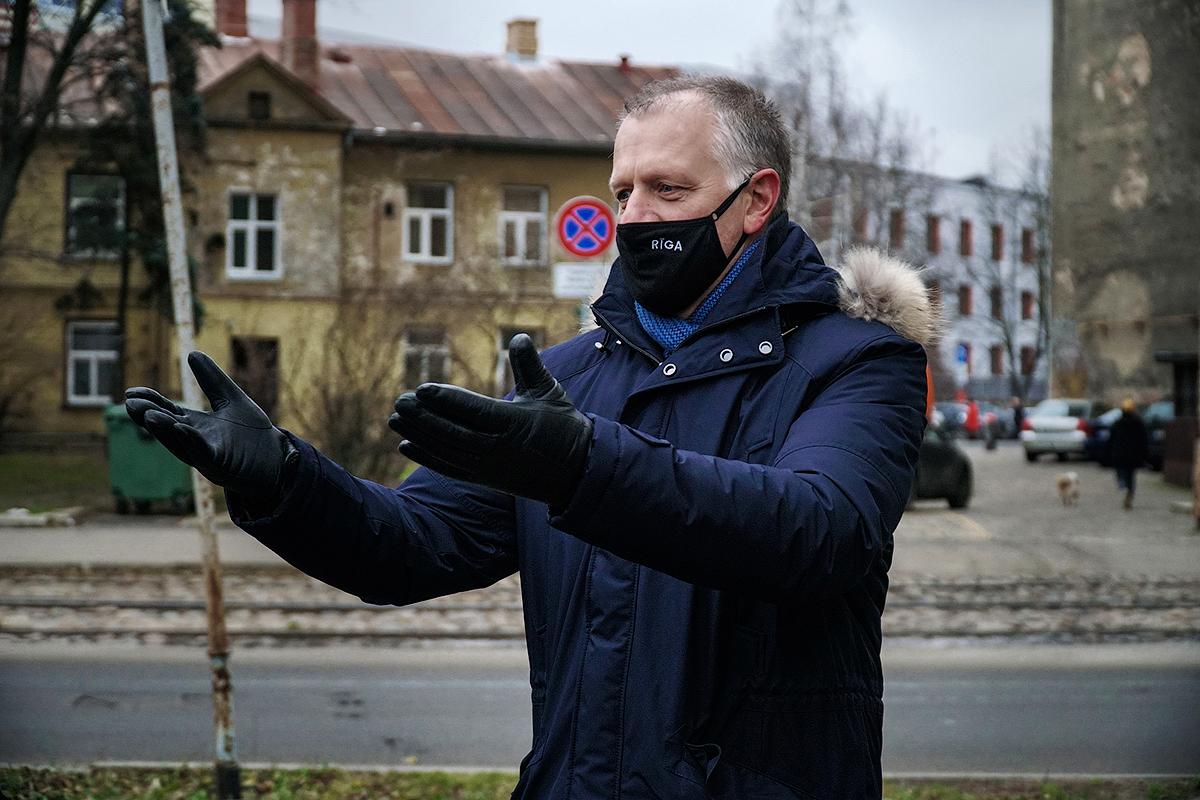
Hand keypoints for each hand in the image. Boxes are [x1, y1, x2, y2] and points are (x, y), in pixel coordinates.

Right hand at [125, 351, 297, 498]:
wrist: (278, 460)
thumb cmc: (253, 434)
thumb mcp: (232, 400)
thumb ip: (213, 381)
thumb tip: (192, 354)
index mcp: (195, 426)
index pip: (168, 412)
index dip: (151, 402)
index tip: (132, 392)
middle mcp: (196, 442)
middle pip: (168, 428)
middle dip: (150, 417)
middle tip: (131, 403)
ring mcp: (207, 456)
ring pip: (182, 443)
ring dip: (166, 429)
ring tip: (151, 415)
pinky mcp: (223, 467)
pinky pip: (205, 454)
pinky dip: (193, 442)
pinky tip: (183, 428)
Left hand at [389, 333, 592, 507]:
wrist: (576, 471)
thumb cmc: (563, 426)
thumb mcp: (549, 392)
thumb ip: (529, 365)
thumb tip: (520, 336)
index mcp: (514, 423)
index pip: (473, 410)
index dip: (446, 400)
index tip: (421, 388)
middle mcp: (498, 448)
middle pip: (453, 432)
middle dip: (424, 417)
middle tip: (400, 401)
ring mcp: (490, 467)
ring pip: (447, 450)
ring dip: (419, 436)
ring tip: (394, 420)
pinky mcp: (485, 479)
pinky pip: (450, 468)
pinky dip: (427, 458)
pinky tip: (406, 446)